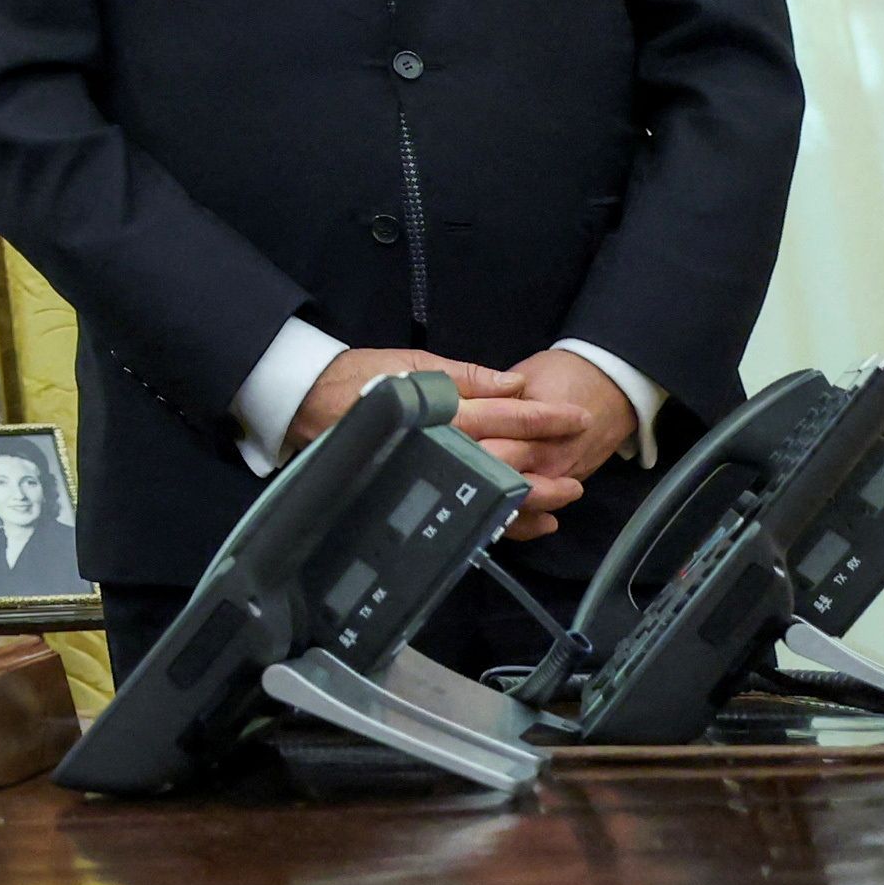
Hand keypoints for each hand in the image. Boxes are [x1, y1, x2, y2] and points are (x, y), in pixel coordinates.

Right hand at [284, 344, 609, 534]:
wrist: (303, 406)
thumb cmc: (356, 380)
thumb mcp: (409, 362)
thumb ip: (463, 375)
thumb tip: (512, 384)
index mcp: (440, 411)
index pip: (504, 414)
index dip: (544, 417)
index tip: (576, 419)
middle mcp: (436, 447)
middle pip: (505, 462)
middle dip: (547, 469)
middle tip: (580, 476)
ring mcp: (426, 473)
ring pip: (488, 493)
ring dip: (530, 500)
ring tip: (561, 501)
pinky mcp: (414, 490)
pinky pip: (462, 512)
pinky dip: (499, 519)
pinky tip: (526, 521)